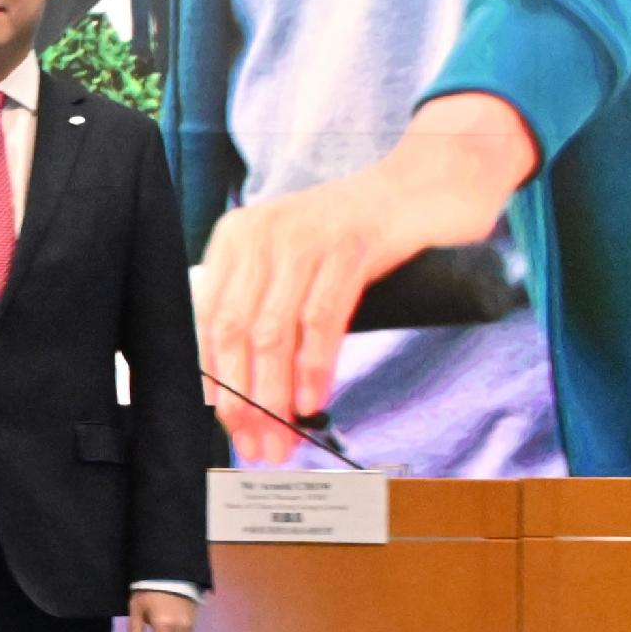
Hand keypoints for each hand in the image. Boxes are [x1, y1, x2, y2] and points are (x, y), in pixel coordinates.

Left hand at [196, 92, 538, 463]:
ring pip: (273, 332)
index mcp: (236, 238)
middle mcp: (261, 234)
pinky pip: (321, 319)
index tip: (230, 426)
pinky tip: (311, 402)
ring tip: (283, 438)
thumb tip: (246, 385)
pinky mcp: (350, 245)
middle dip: (242, 398)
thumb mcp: (295, 262)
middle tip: (258, 446)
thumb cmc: (357, 234)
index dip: (215, 380)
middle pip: (234, 331)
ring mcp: (305, 237)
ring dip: (274, 395)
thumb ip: (266, 306)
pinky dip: (313, 368)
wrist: (422, 185)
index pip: (208, 320)